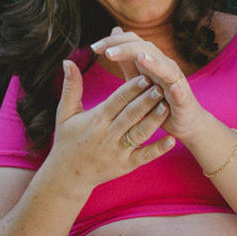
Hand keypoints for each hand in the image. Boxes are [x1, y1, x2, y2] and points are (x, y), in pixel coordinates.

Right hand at [46, 59, 174, 189]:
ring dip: (154, 120)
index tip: (144, 75)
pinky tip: (171, 140)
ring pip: (139, 133)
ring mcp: (118, 151)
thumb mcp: (65, 113)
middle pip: (130, 114)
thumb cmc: (67, 141)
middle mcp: (108, 134)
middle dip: (146, 100)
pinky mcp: (126, 165)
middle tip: (161, 85)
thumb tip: (67, 60)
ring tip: (167, 106)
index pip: (116, 101)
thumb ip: (71, 87)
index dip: (130, 89)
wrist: (67, 176)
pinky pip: (144, 156)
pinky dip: (158, 149)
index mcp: (96, 120)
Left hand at [91, 29, 205, 139]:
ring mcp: (176, 82)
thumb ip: (126, 59)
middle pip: (147, 49)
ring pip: (166, 67)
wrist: (184, 121)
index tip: (93, 47)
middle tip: (108, 52)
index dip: (113, 42)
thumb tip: (114, 32)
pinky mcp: (185, 101)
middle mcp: (164, 66)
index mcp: (151, 61)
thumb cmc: (159, 99)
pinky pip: (182, 94)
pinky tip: (173, 88)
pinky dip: (178, 90)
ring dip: (154, 62)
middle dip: (127, 49)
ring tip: (140, 58)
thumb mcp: (138, 79)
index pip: (132, 42)